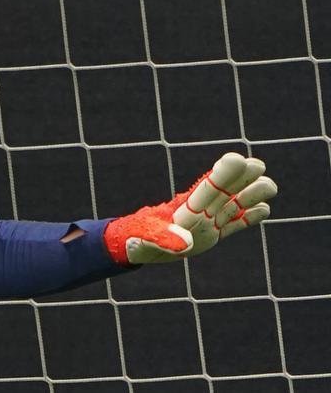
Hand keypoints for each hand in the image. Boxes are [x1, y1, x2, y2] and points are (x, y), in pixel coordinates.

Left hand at [104, 152, 276, 265]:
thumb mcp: (143, 240)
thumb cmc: (136, 238)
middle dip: (241, 179)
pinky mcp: (214, 235)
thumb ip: (162, 239)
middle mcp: (200, 211)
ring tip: (268, 187)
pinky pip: (236, 224)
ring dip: (251, 196)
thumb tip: (185, 245)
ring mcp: (209, 222)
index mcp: (183, 208)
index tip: (237, 159)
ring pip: (234, 204)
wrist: (135, 245)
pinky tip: (264, 209)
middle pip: (225, 191)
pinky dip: (250, 218)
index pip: (206, 188)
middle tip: (257, 166)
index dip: (222, 175)